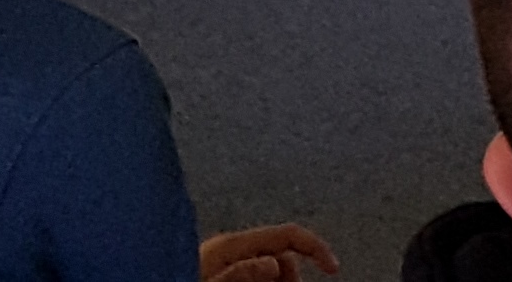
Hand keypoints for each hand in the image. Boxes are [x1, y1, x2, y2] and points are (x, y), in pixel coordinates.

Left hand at [198, 225, 338, 281]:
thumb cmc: (178, 279)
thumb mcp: (214, 280)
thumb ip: (244, 271)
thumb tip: (273, 264)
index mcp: (232, 243)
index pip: (288, 233)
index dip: (316, 247)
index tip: (333, 268)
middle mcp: (229, 245)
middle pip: (280, 253)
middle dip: (293, 275)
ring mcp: (222, 257)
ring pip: (266, 265)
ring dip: (278, 279)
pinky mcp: (215, 268)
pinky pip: (250, 270)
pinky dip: (262, 280)